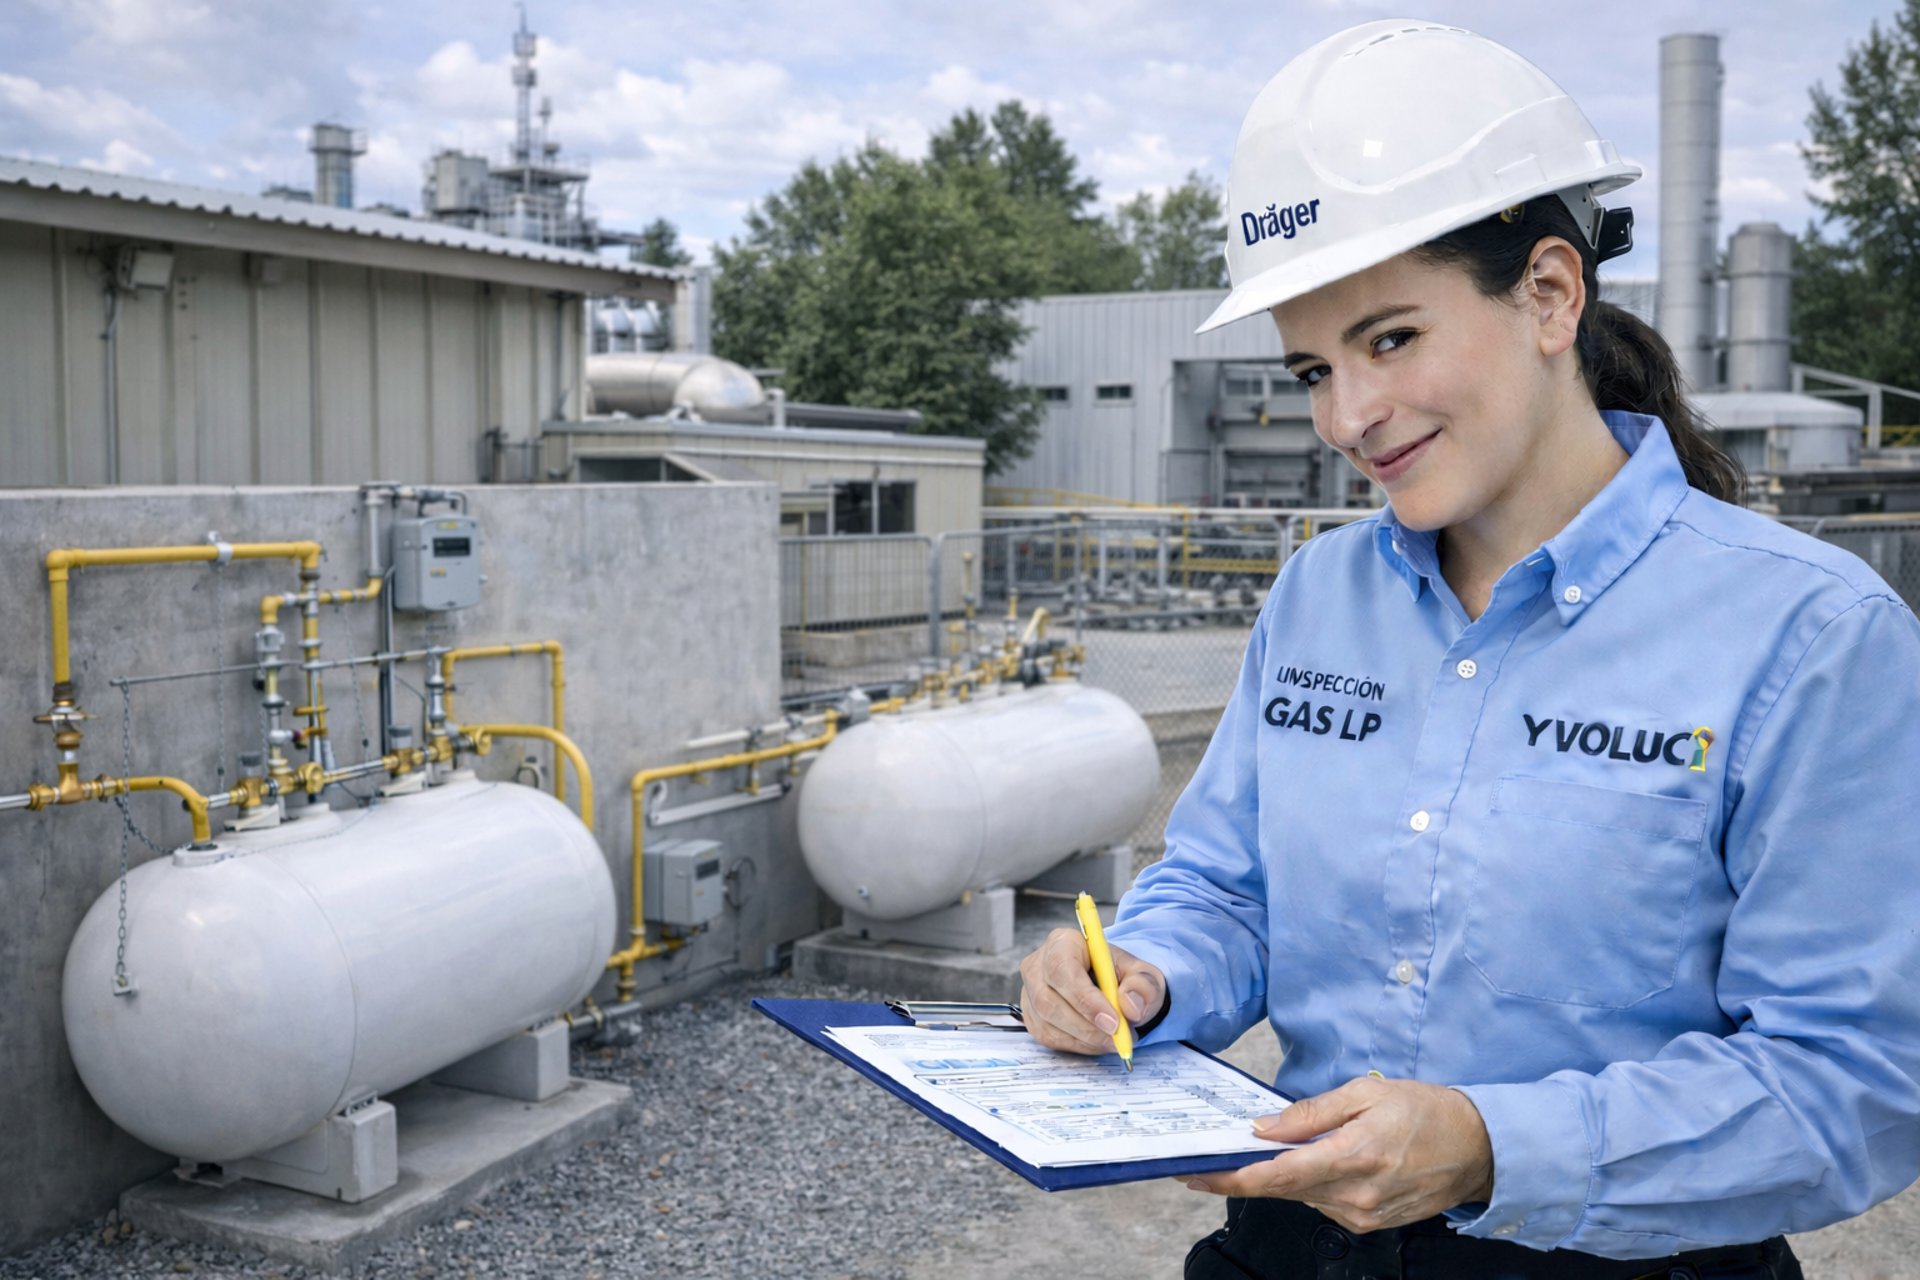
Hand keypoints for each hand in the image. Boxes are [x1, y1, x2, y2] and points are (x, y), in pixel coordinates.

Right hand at [1018, 926, 1165, 1055]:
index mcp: (1063, 942)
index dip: (1084, 998)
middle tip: (1118, 1038)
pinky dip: (1078, 1046)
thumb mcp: (1143, 974)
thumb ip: (1143, 985)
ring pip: (1048, 1024)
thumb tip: (1131, 1006)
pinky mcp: (1032, 1017)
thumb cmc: (1122, 976)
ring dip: (1085, 1039)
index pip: (1062, 968)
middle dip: (1086, 1026)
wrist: (1112, 988)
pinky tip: (1098, 1042)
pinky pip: (1049, 1038)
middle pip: (1049, 1000)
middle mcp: (1038, 965)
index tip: (1112, 1021)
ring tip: (1115, 1040)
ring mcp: (1030, 993)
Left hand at [1183, 1077, 1493, 1234]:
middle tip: (1210, 1161)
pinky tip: (1313, 1163)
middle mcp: (1354, 1197)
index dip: (1232, 1178)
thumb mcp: (1365, 1094)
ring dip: (1280, 1178)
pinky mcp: (1369, 1224)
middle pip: (1282, 1190)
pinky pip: (1323, 1204)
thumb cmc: (1425, 1112)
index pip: (1277, 1176)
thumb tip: (1264, 1128)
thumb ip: (1310, 1113)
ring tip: (1270, 1152)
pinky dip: (1309, 1185)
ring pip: (1301, 1198)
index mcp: (1352, 1158)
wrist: (1477, 1149)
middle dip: (1244, 1176)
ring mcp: (1362, 1216)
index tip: (1198, 1175)